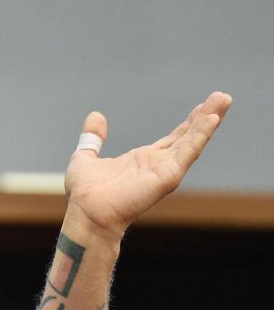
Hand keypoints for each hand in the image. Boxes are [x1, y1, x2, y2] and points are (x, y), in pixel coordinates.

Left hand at [64, 91, 231, 238]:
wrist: (86, 213)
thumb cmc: (85, 193)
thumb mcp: (86, 156)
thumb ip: (93, 138)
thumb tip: (95, 116)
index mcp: (142, 160)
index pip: (173, 138)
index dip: (189, 123)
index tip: (203, 106)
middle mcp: (157, 165)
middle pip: (188, 137)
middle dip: (206, 117)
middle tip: (223, 97)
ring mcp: (164, 171)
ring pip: (192, 141)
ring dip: (209, 121)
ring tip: (223, 100)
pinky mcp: (167, 176)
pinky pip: (187, 152)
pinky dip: (200, 135)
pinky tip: (211, 119)